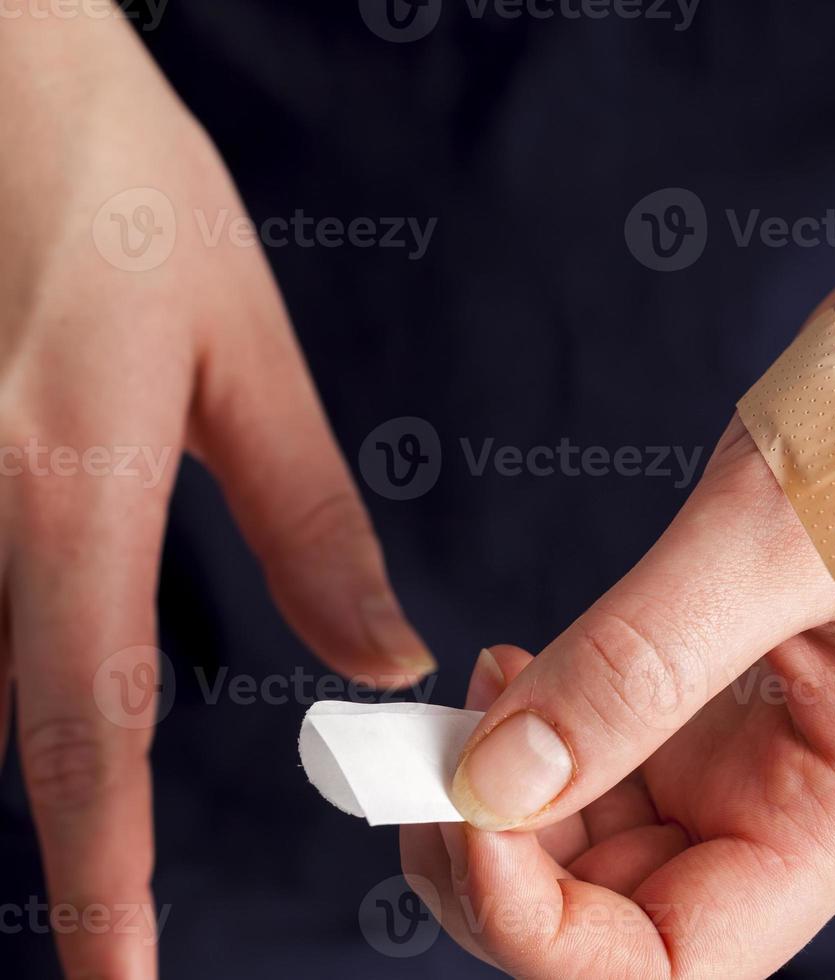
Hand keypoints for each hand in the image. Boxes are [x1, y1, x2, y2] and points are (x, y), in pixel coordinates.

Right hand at [0, 16, 432, 977]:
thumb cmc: (117, 187)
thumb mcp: (239, 352)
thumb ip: (309, 518)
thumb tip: (380, 654)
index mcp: (70, 489)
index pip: (87, 729)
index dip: (102, 874)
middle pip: (8, 723)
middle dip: (64, 832)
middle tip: (113, 923)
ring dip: (36, 736)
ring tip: (105, 809)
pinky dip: (7, 648)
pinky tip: (49, 645)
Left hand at [400, 204, 834, 976]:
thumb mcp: (781, 535)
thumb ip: (641, 666)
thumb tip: (494, 785)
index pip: (670, 966)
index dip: (542, 932)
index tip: (464, 804)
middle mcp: (795, 805)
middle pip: (613, 922)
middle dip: (498, 865)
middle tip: (428, 747)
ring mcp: (755, 748)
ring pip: (594, 844)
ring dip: (505, 796)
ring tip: (471, 691)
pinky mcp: (722, 681)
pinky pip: (606, 751)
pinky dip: (537, 731)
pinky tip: (512, 666)